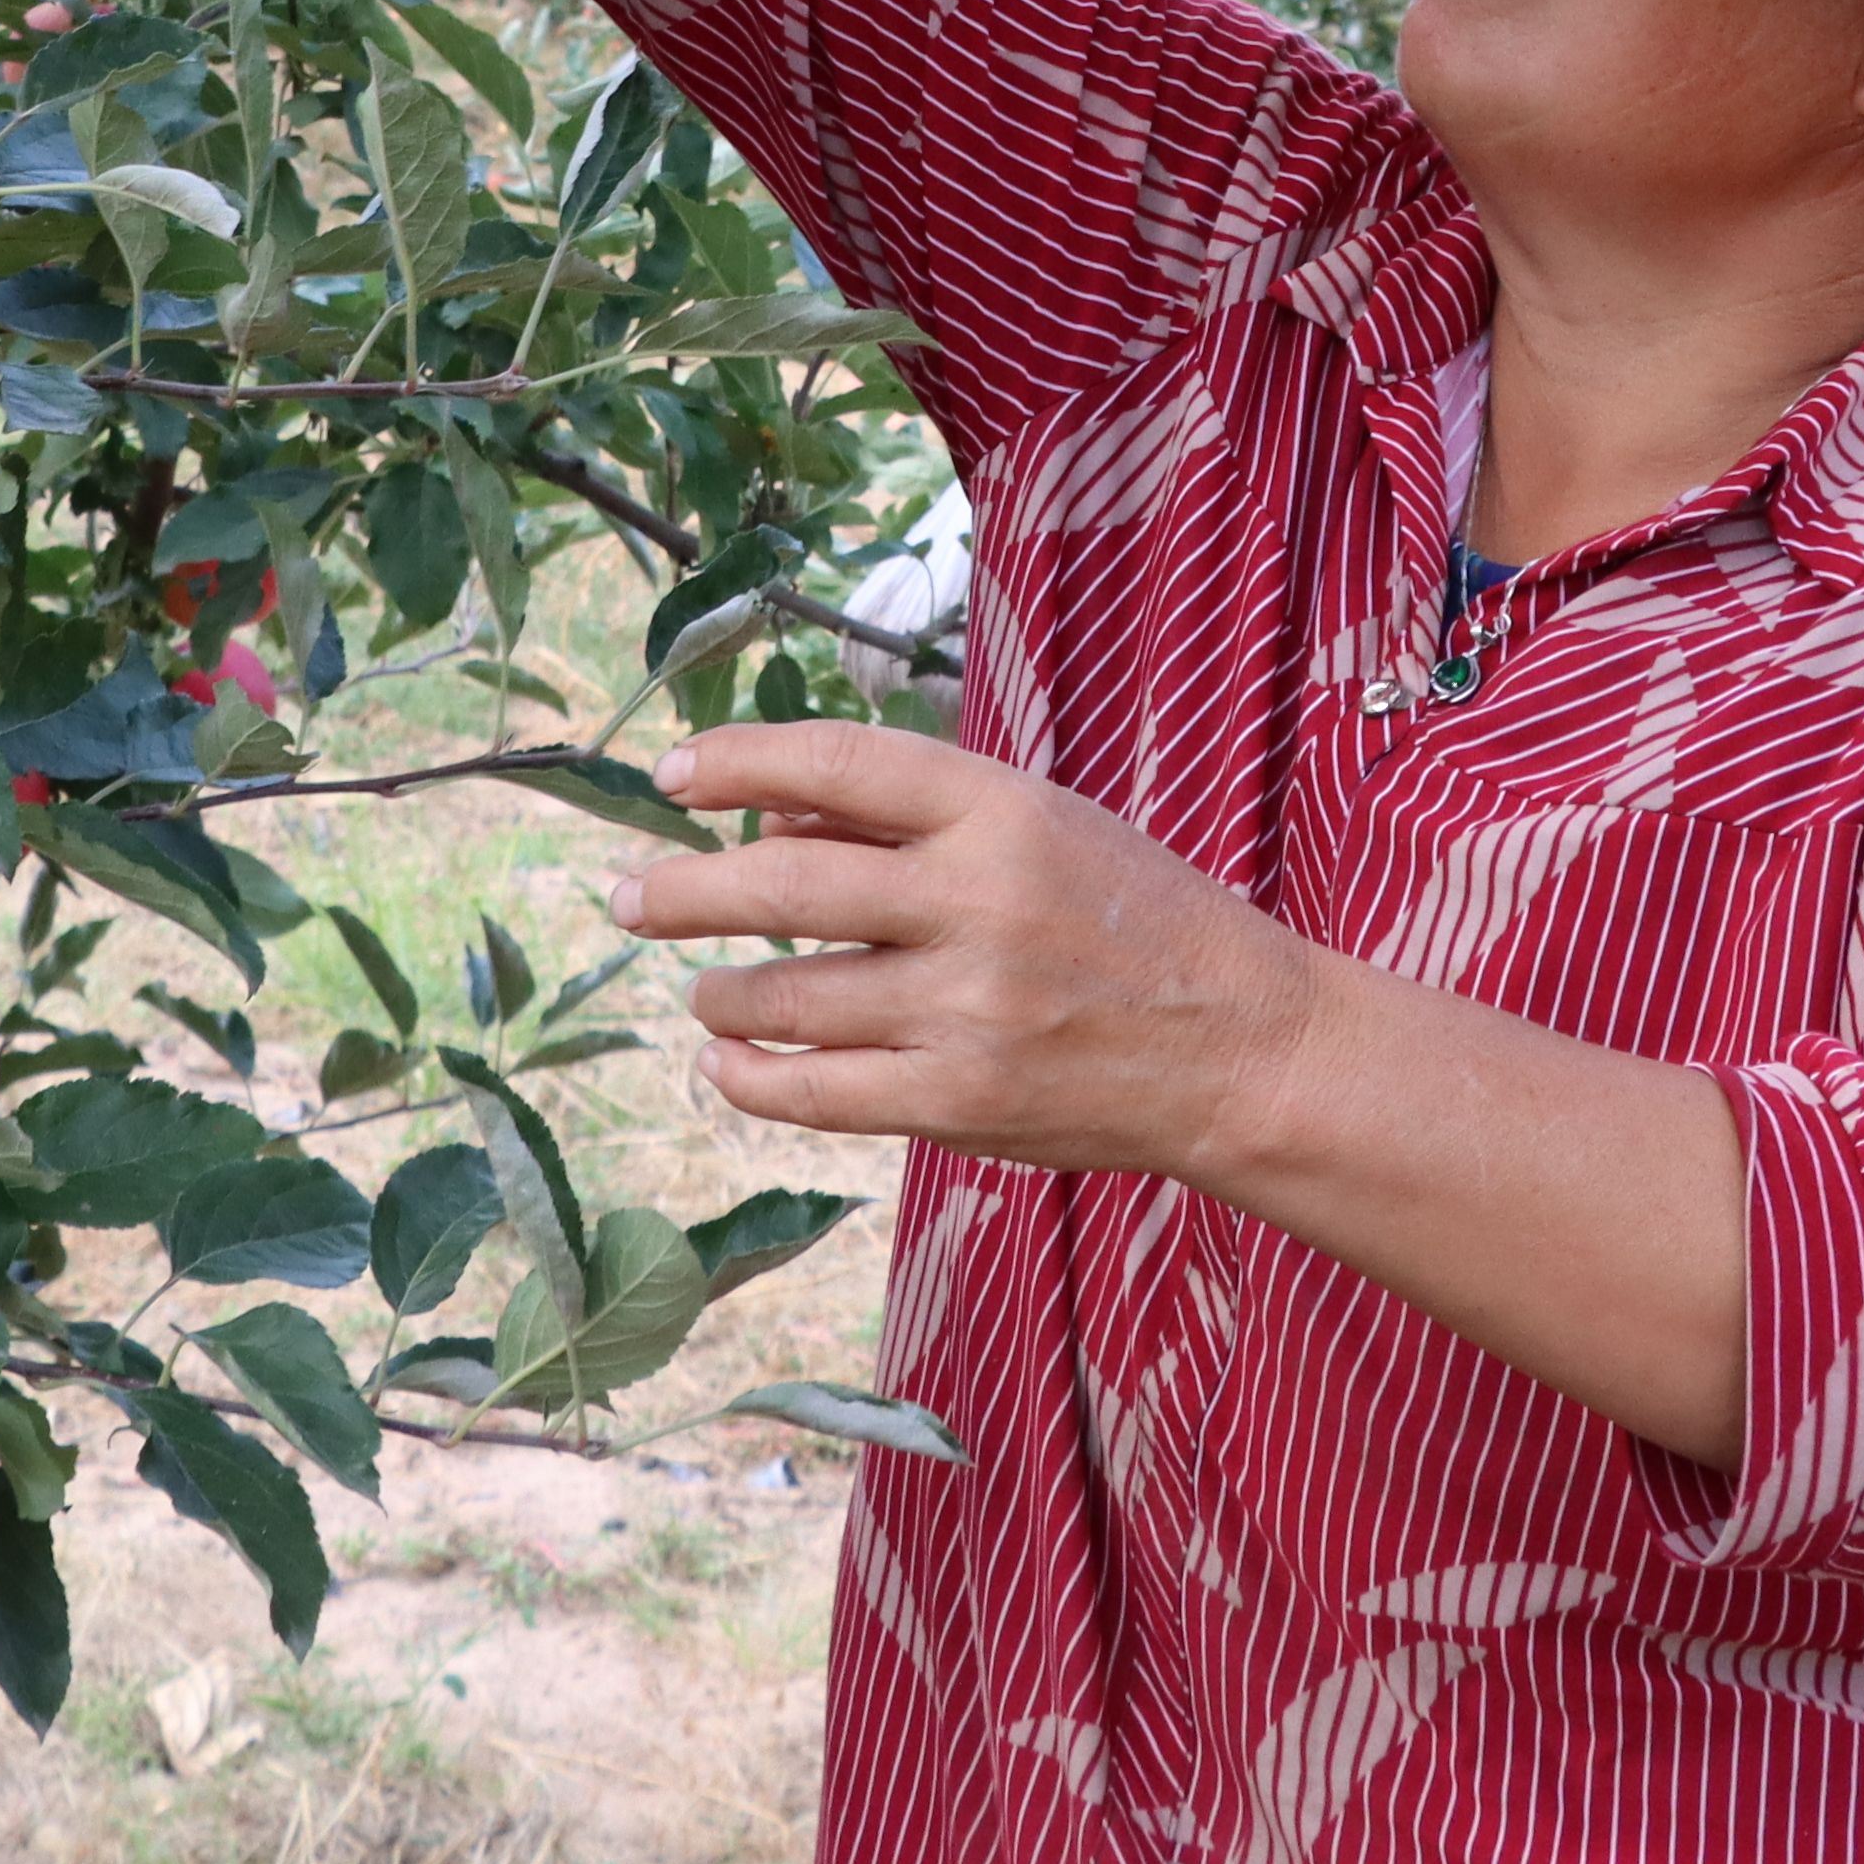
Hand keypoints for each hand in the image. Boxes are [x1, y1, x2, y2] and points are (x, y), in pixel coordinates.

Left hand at [604, 720, 1338, 1184]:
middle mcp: (978, 902)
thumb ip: (908, 819)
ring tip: (702, 994)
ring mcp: (967, 1011)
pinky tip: (730, 1065)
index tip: (675, 775)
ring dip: (721, 996)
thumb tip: (765, 822)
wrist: (1239, 1046)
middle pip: (783, 887)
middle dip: (682, 892)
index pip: (836, 763)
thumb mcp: (1039, 824)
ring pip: (787, 998)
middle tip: (624, 894)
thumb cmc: (1131, 917)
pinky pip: (818, 1092)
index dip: (739, 760)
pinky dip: (753, 1080)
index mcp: (1000, 811)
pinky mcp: (961, 1103)